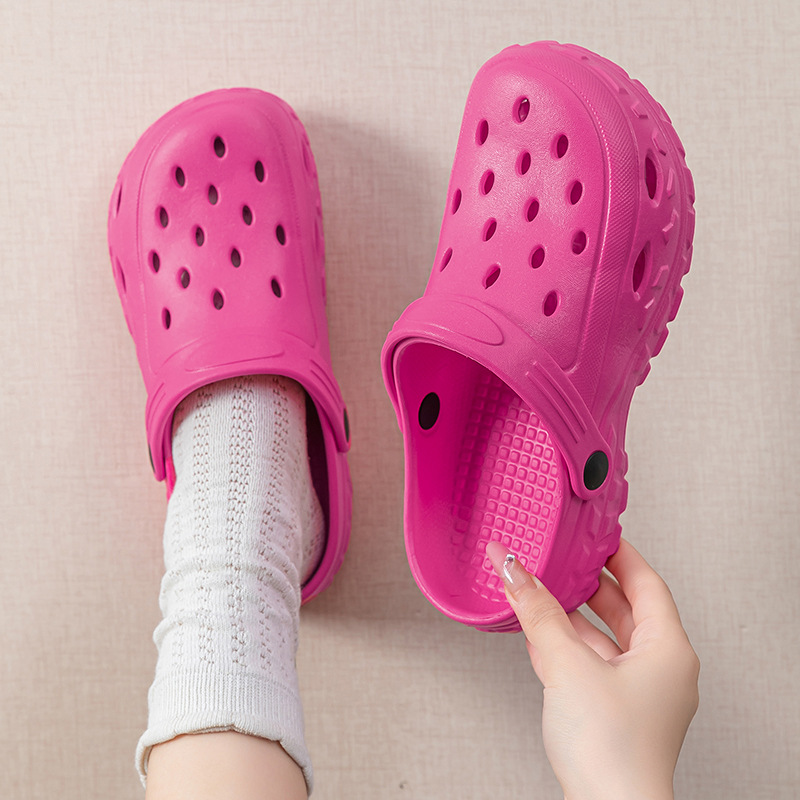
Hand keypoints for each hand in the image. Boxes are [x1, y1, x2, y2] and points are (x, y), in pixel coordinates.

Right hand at [487, 539, 699, 799]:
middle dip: (588, 584)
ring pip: (605, 638)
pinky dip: (568, 646)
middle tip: (563, 560)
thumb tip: (514, 572)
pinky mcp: (617, 712)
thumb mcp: (567, 665)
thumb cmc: (612, 752)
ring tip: (542, 592)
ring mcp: (639, 692)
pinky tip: (541, 635)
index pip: (647, 582)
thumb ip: (538, 613)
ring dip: (571, 616)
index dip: (620, 554)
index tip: (597, 535)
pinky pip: (593, 664)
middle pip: (624, 608)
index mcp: (668, 649)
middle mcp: (660, 668)